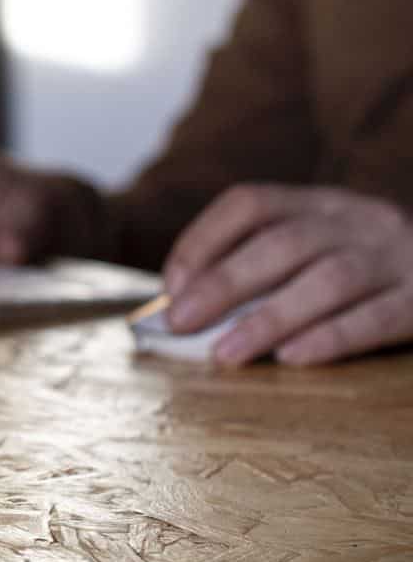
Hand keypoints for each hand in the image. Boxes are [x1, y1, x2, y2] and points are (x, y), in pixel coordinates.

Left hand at [164, 184, 412, 365]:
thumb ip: (263, 264)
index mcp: (321, 202)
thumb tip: (185, 304)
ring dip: (269, 318)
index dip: (203, 240)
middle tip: (180, 322)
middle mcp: (358, 220)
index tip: (171, 287)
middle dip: (223, 283)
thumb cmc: (370, 267)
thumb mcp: (323, 244)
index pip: (250, 203)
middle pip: (283, 244)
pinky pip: (377, 317)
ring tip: (226, 352)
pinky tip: (292, 358)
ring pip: (328, 280)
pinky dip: (331, 338)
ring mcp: (397, 257)